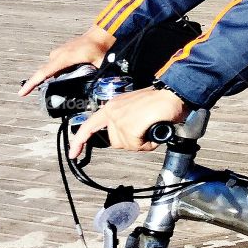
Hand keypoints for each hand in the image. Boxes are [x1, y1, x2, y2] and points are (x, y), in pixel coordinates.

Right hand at [19, 26, 115, 97]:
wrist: (100, 34)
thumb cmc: (99, 47)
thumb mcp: (99, 64)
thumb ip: (96, 76)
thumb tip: (96, 90)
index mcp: (64, 58)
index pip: (44, 72)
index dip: (32, 83)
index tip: (21, 93)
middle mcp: (58, 55)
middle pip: (44, 73)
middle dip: (41, 86)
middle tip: (48, 98)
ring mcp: (58, 53)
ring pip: (51, 70)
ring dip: (52, 80)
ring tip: (60, 89)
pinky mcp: (61, 53)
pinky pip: (54, 66)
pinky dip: (57, 74)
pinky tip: (66, 79)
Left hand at [68, 87, 187, 158]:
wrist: (174, 93)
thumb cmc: (161, 101)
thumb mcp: (137, 111)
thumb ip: (126, 123)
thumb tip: (128, 139)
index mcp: (113, 106)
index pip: (90, 125)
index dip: (80, 141)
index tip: (73, 153)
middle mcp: (113, 110)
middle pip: (115, 141)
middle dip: (131, 141)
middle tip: (146, 128)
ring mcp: (120, 118)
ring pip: (126, 144)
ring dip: (141, 142)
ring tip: (151, 127)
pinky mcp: (129, 126)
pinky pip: (137, 145)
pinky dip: (148, 142)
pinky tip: (154, 129)